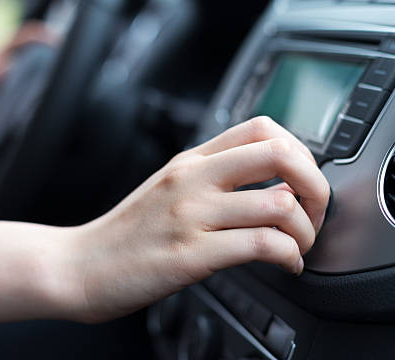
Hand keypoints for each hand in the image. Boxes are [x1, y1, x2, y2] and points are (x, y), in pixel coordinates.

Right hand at [64, 117, 329, 322]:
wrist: (78, 266)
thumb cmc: (126, 233)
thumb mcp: (170, 189)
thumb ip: (215, 180)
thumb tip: (276, 186)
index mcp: (191, 160)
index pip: (262, 127)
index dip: (299, 151)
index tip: (302, 181)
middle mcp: (193, 178)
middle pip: (280, 153)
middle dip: (315, 184)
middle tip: (315, 211)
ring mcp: (191, 214)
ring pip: (278, 204)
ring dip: (306, 230)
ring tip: (300, 246)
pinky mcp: (190, 254)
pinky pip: (260, 245)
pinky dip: (289, 256)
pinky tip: (285, 266)